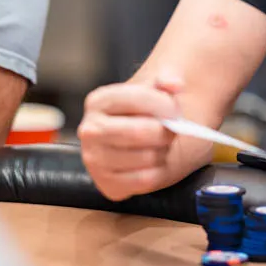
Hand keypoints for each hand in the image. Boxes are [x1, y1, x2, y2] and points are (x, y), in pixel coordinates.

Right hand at [77, 73, 182, 200]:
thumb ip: (166, 81)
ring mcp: (94, 159)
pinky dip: (157, 171)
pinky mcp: (106, 184)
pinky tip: (153, 162)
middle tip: (171, 129)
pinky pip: (145, 180)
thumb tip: (174, 84)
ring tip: (158, 145)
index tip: (175, 110)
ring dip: (162, 151)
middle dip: (165, 131)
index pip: (138, 98)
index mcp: (98, 101)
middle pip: (141, 132)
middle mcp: (90, 130)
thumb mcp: (152, 90)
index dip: (165, 104)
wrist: (130, 140)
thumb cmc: (142, 113)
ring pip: (147, 157)